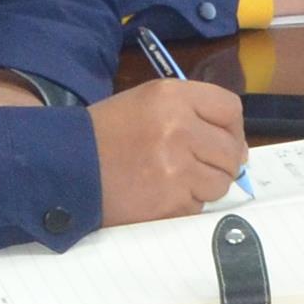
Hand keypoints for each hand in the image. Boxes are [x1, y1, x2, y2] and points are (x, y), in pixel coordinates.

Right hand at [92, 72, 246, 225]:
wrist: (64, 168)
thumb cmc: (106, 134)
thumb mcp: (148, 103)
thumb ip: (193, 114)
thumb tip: (238, 150)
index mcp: (173, 97)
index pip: (230, 109)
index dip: (232, 129)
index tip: (224, 142)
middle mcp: (179, 128)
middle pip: (230, 151)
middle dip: (221, 162)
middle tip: (198, 167)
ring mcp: (176, 168)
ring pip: (220, 182)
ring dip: (203, 186)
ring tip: (173, 181)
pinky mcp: (170, 203)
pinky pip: (199, 206)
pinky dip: (185, 205)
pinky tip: (160, 196)